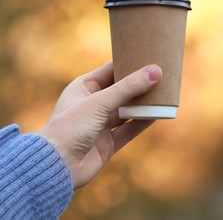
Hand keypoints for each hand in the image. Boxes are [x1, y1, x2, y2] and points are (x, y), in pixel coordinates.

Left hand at [38, 62, 161, 188]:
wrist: (56, 167)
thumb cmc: (70, 128)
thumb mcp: (99, 102)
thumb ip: (128, 88)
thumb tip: (155, 72)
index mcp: (83, 88)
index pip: (110, 70)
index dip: (129, 63)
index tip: (149, 57)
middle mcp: (92, 105)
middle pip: (122, 90)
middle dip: (140, 84)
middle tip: (161, 74)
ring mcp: (100, 125)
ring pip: (127, 110)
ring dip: (143, 104)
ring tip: (164, 93)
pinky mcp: (108, 143)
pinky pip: (129, 130)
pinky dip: (143, 122)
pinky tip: (157, 115)